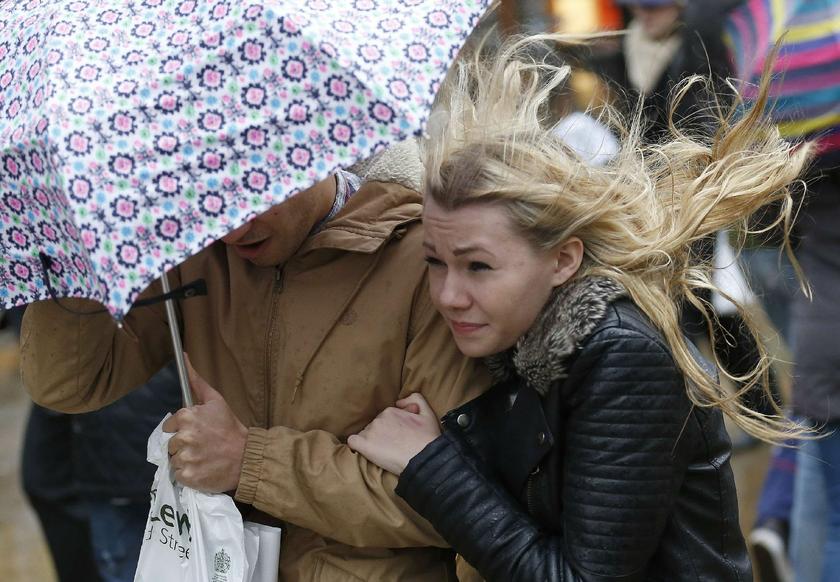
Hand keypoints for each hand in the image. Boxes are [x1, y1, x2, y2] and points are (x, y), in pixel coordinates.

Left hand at [162, 354, 247, 492]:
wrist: (246, 457)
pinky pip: (179, 475)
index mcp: (186, 417)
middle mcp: (183, 437)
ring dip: (186, 460)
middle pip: (170, 444)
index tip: (196, 432)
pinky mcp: (188, 476)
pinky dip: (189, 475)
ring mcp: (185, 458)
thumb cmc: (230, 428)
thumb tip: (183, 356)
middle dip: (183, 445)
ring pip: (174, 460)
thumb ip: (196, 381)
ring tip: (203, 458)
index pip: (169, 426)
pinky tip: (202, 468)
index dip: (181, 429)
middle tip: (203, 446)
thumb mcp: (216, 401)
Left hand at [348, 393, 440, 475]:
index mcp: (391, 411)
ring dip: (371, 442)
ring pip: (365, 434)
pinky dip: (357, 447)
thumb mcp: (428, 413)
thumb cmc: (428, 439)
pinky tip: (365, 452)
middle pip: (374, 426)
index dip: (391, 429)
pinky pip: (352, 442)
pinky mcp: (364, 445)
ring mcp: (371, 431)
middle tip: (392, 446)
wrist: (424, 458)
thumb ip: (415, 398)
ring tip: (384, 452)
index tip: (398, 438)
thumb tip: (398, 402)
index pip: (384, 419)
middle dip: (381, 435)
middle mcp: (379, 419)